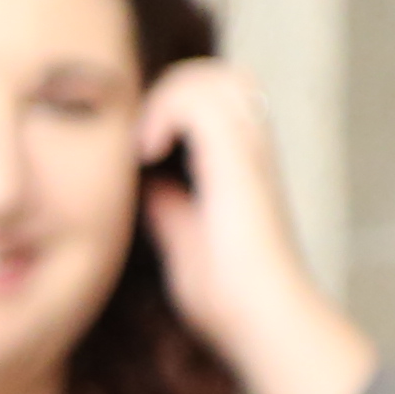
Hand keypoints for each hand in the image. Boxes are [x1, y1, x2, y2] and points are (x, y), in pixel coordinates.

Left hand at [138, 57, 376, 393]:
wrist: (261, 318)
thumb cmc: (228, 296)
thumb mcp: (181, 240)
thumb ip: (167, 208)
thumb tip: (145, 186)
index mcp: (236, 163)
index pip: (204, 98)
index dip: (162, 110)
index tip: (133, 155)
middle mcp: (249, 146)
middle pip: (211, 74)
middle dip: (163, 95)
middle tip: (137, 145)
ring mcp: (248, 146)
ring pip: (208, 74)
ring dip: (163, 100)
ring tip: (143, 148)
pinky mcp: (238, 155)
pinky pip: (196, 95)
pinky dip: (161, 113)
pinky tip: (146, 153)